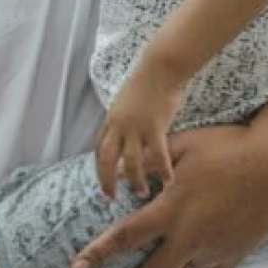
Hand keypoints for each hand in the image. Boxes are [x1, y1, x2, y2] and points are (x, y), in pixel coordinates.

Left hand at [73, 126, 267, 267]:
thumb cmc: (229, 148)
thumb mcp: (185, 145)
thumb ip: (153, 162)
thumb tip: (125, 171)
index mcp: (171, 210)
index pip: (125, 237)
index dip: (98, 253)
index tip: (78, 265)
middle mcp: (190, 237)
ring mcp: (214, 249)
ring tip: (158, 263)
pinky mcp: (236, 253)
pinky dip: (196, 264)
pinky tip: (193, 254)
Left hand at [95, 66, 181, 200]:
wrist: (159, 69)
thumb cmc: (146, 83)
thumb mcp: (125, 103)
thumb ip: (123, 121)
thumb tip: (125, 135)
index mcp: (111, 120)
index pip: (99, 149)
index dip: (99, 168)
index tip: (103, 181)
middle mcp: (118, 126)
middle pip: (106, 159)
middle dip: (106, 181)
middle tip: (111, 198)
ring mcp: (135, 127)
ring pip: (130, 161)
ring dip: (135, 180)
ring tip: (142, 192)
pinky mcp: (154, 127)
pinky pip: (157, 154)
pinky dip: (162, 169)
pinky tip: (168, 180)